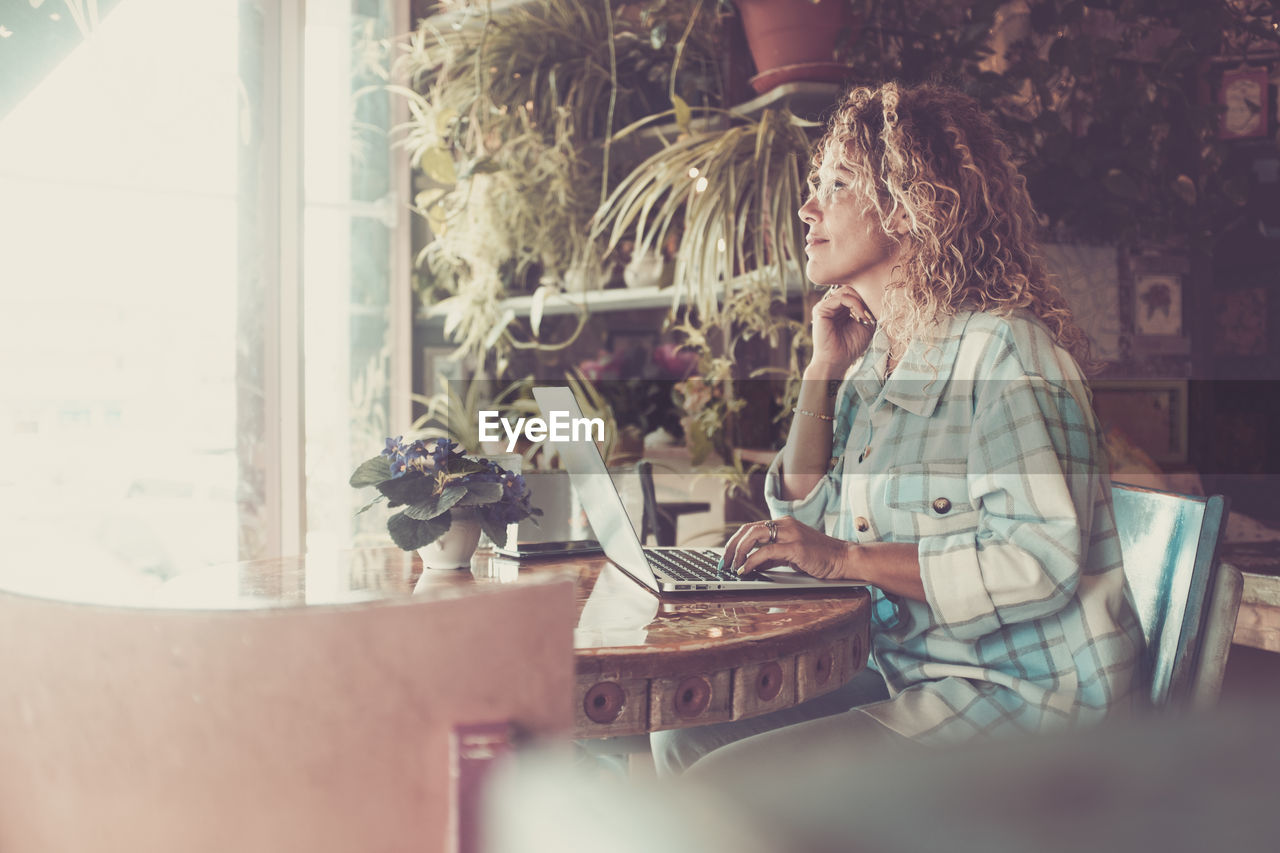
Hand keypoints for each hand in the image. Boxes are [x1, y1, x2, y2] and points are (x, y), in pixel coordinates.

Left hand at [720, 516, 856, 578]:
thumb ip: (771, 557)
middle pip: (748, 529)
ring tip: (733, 566)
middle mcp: (785, 525)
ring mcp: (790, 534)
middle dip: (732, 546)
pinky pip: (766, 551)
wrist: (843, 559)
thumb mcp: (790, 555)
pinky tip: (745, 569)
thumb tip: (750, 564)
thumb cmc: (819, 558)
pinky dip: (752, 560)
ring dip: (738, 551)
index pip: (751, 527)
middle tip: (725, 562)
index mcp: (783, 524)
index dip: (735, 542)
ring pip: (754, 535)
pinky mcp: (796, 547)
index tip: (727, 556)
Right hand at [810, 286, 875, 372]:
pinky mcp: (821, 309)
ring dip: (861, 301)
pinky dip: (854, 304)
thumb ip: (868, 311)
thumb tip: (875, 297)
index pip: (855, 292)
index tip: (878, 309)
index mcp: (841, 308)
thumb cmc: (850, 347)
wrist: (837, 360)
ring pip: (847, 291)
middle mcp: (832, 305)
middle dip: (865, 297)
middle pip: (851, 288)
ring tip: (867, 316)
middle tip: (873, 310)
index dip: (867, 297)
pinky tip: (861, 315)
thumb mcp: (866, 326)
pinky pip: (841, 298)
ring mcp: (825, 306)